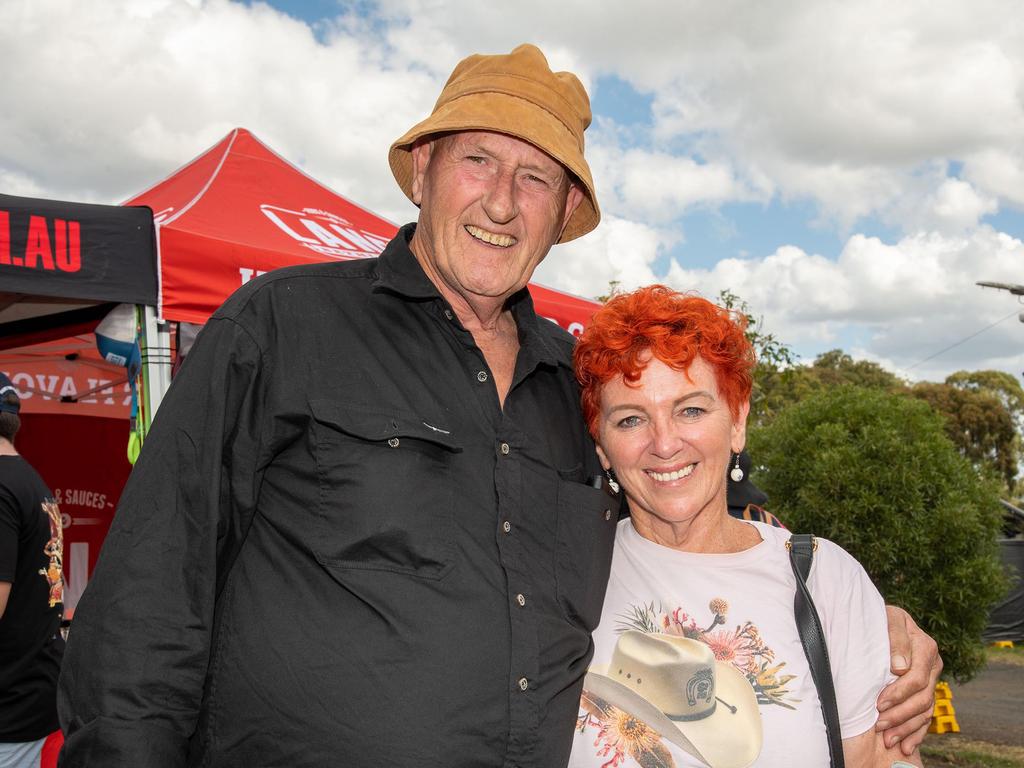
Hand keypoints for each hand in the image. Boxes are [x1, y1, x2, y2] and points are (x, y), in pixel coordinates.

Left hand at [875, 605, 941, 754]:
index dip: (898, 693)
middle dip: (900, 715)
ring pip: (925, 710)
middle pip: (922, 697)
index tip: (879, 704)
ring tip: (888, 739)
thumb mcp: (887, 619)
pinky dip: (916, 732)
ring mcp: (932, 679)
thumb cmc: (880, 618)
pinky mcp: (926, 690)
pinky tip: (906, 745)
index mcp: (925, 646)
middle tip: (880, 726)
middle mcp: (933, 664)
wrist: (883, 619)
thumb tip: (900, 667)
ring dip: (907, 727)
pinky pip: (926, 716)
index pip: (916, 678)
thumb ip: (895, 639)